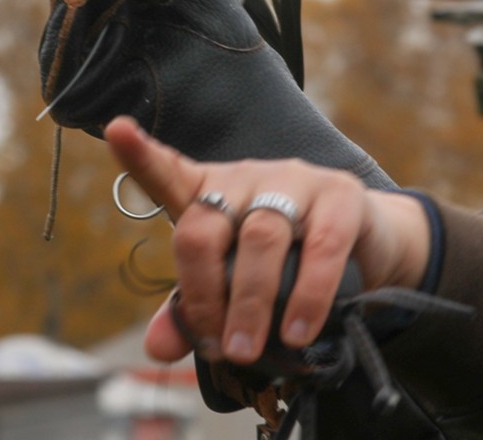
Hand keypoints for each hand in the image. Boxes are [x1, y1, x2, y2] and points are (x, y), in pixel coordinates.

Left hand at [105, 117, 430, 365]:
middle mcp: (246, 178)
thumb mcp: (233, 290)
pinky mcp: (341, 196)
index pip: (168, 172)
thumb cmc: (285, 266)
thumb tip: (157, 348)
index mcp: (210, 194)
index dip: (140, 154)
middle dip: (202, 293)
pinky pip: (321, 246)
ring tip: (248, 351)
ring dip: (249, 303)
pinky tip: (298, 332)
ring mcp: (294, 181)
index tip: (116, 130)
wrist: (366, 251)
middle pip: (204, 227)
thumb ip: (192, 313)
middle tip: (216, 348)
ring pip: (260, 238)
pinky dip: (306, 296)